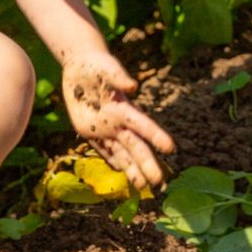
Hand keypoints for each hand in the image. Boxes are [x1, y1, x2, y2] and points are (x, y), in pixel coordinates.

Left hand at [60, 47, 176, 189]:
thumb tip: (133, 86)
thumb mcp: (107, 69)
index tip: (171, 148)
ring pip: (121, 153)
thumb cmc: (97, 65)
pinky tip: (123, 173)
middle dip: (147, 163)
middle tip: (159, 182)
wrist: (80, 68)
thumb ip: (119, 78)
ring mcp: (104, 129)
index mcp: (124, 108)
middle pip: (135, 146)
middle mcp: (118, 122)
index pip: (143, 125)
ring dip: (132, 169)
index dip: (156, 136)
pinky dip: (113, 162)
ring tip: (144, 186)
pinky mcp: (89, 131)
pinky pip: (103, 150)